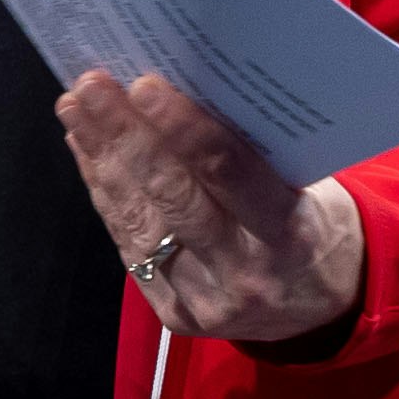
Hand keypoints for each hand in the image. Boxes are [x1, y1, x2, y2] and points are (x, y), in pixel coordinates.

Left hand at [57, 71, 363, 348]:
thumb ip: (255, 153)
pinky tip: (87, 150)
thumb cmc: (311, 225)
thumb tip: (184, 86)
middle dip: (126, 135)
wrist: (321, 310)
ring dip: (103, 158)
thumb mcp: (308, 187)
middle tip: (93, 84)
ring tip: (77, 108)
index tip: (145, 85)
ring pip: (141, 222)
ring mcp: (204, 299)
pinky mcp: (174, 314)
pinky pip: (129, 246)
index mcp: (289, 233)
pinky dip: (104, 192)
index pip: (231, 174)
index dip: (184, 129)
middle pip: (173, 197)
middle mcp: (244, 272)